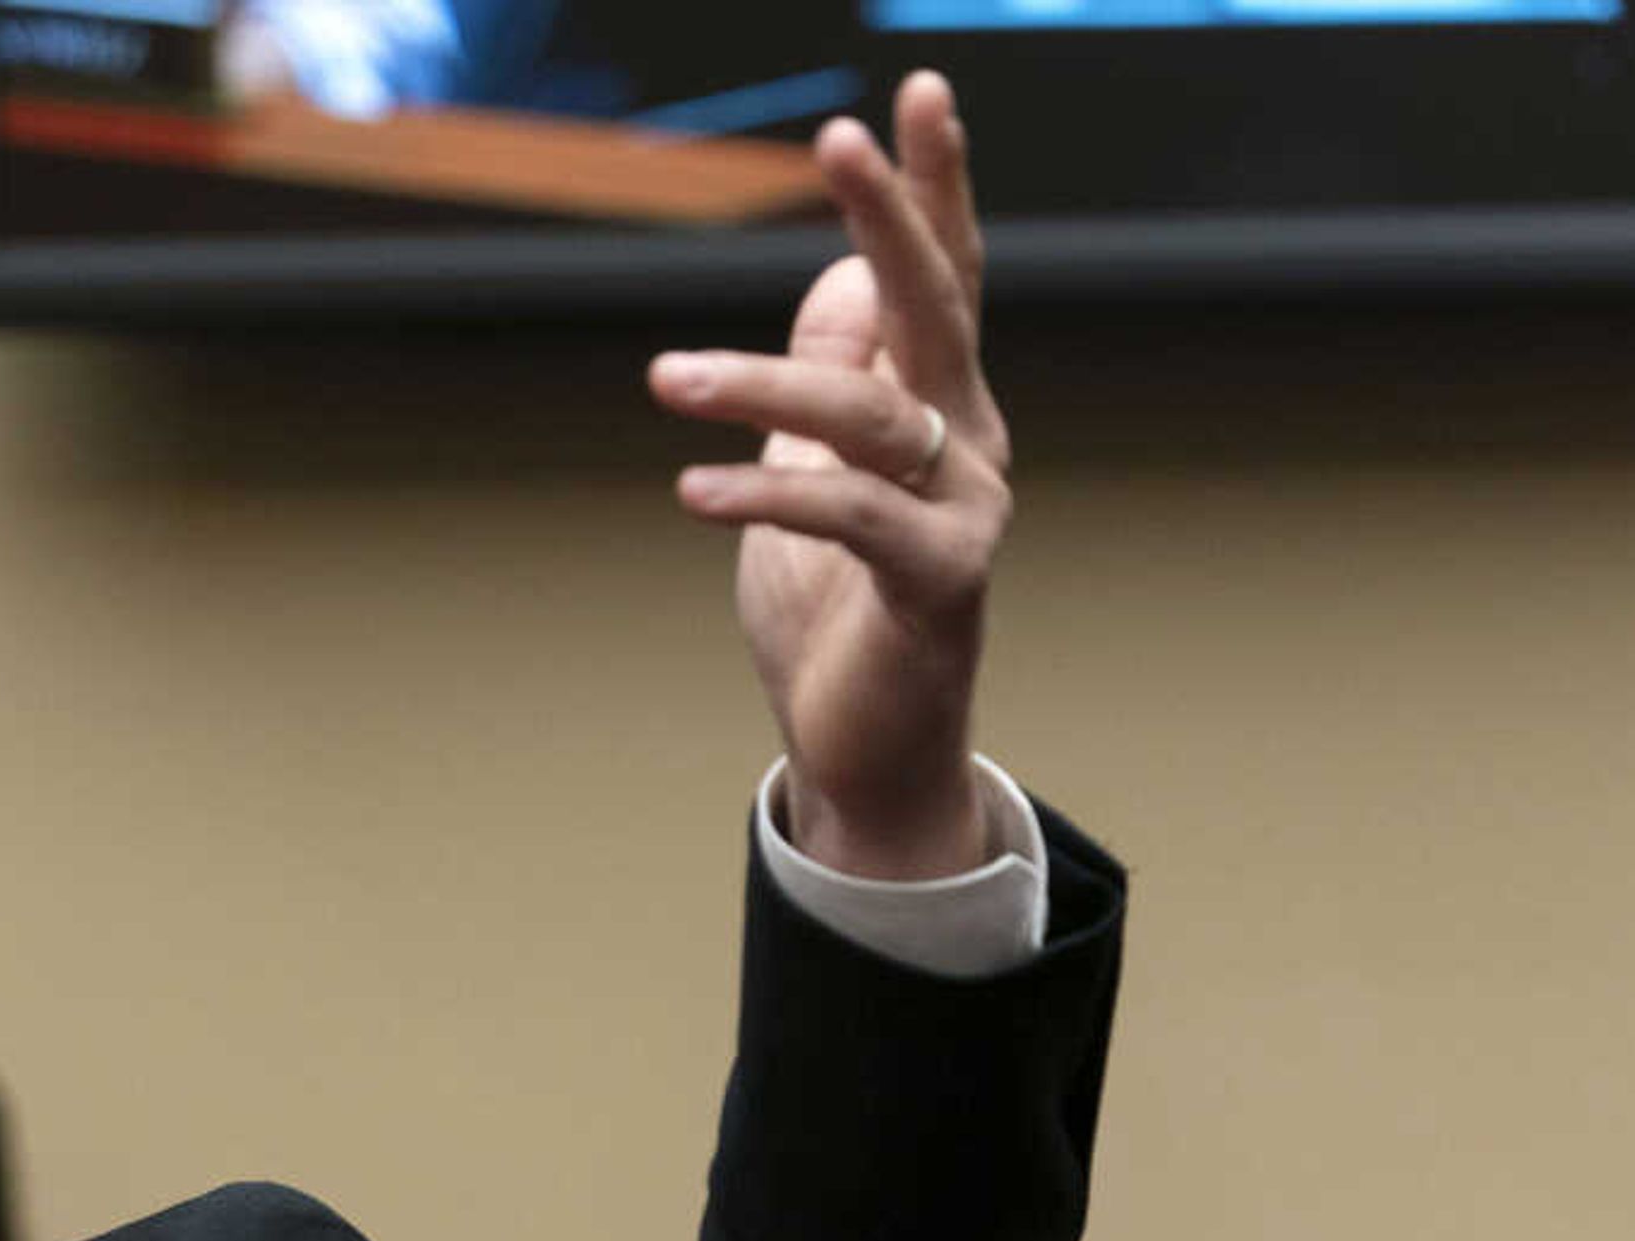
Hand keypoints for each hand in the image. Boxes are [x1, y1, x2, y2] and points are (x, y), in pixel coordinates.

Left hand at [651, 72, 1008, 881]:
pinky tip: (694, 485)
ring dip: (760, 385)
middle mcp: (969, 441)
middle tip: (838, 140)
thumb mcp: (807, 474)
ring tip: (665, 377)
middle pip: (937, 304)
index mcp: (939, 405)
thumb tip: (846, 273)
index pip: (940, 276)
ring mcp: (967, 510)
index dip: (931, 186)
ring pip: (868, 414)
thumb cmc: (835, 611)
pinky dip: (767, 494)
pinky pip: (850, 515)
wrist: (864, 752)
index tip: (911, 94)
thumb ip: (832, 375)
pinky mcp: (942, 582)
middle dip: (892, 216)